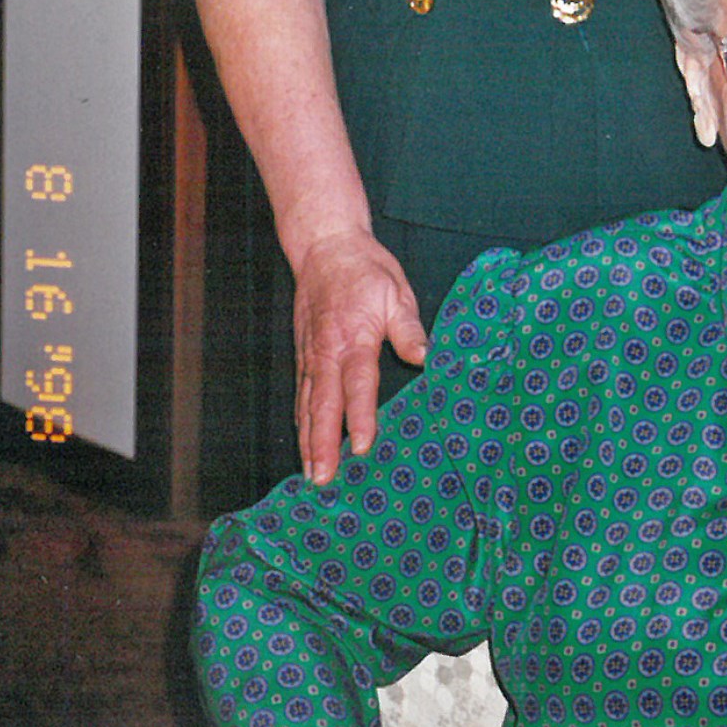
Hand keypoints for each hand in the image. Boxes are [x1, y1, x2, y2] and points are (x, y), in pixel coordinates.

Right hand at [292, 229, 427, 484]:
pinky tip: (304, 442)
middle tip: (323, 479)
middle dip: (323, 444)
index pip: (357, 383)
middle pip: (324, 405)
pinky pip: (301, 394)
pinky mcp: (302, 355)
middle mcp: (326, 352)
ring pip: (307, 405)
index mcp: (353, 337)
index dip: (361, 416)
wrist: (324, 247)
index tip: (363, 446)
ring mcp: (310, 355)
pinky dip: (301, 421)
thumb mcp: (396, 292)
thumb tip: (425, 359)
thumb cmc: (365, 270)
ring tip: (310, 474)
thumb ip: (409, 329)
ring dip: (308, 441)